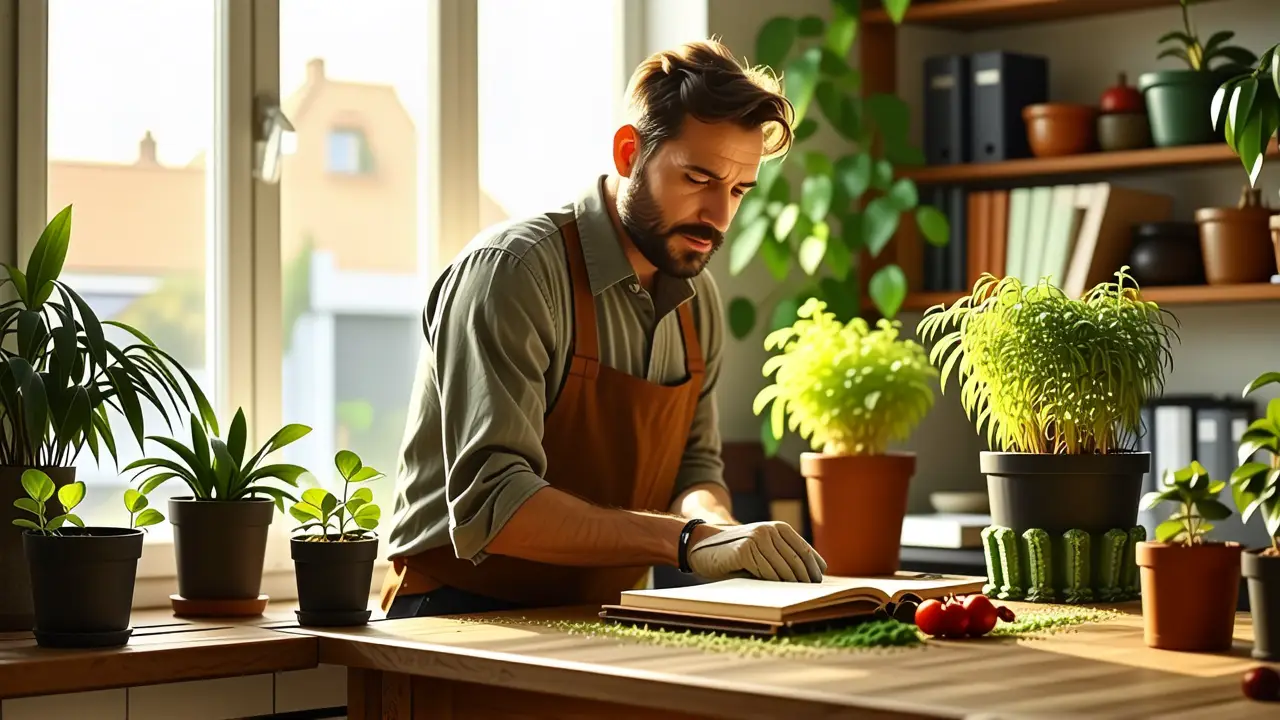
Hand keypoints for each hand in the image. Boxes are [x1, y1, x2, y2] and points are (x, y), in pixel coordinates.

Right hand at [686, 521, 826, 582]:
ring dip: (790, 585)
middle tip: (810, 595)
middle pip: (796, 560)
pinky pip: (765, 572)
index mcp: (778, 528)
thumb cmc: (736, 554)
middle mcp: (769, 530)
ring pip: (782, 568)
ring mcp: (757, 538)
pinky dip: (772, 584)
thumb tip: (814, 575)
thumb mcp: (763, 550)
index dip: (813, 569)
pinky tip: (776, 593)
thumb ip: (783, 556)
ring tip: (796, 597)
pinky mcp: (745, 550)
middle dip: (804, 580)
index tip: (818, 584)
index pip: (804, 550)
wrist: (702, 547)